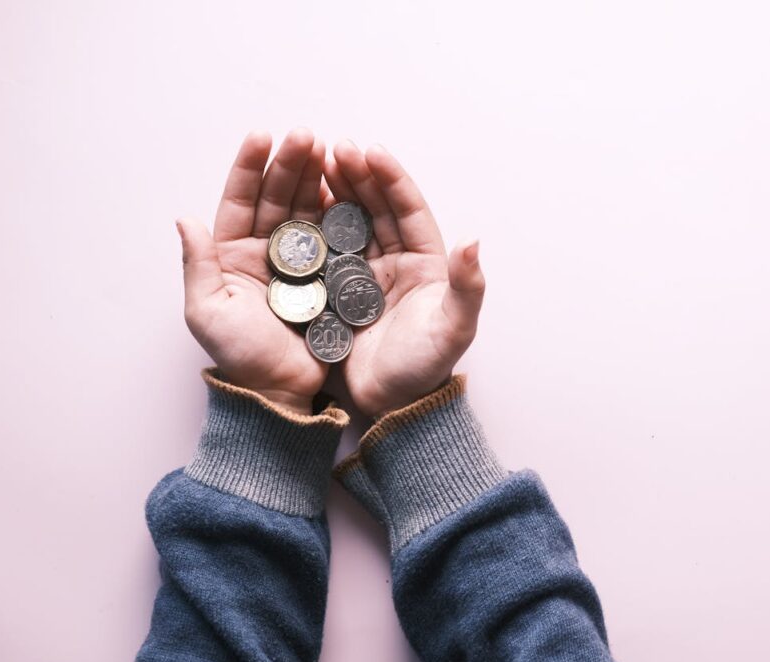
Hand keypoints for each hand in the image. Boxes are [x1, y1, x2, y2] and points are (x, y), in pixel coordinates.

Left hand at [178, 129, 328, 414]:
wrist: (282, 393)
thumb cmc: (241, 357)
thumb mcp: (208, 312)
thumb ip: (197, 265)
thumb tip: (184, 218)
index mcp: (231, 256)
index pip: (239, 201)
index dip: (249, 167)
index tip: (262, 136)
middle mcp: (265, 253)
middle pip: (276, 198)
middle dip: (290, 164)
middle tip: (307, 136)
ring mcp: (299, 264)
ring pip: (306, 211)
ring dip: (315, 180)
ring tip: (329, 152)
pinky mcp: (328, 277)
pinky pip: (334, 237)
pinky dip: (339, 211)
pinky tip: (346, 189)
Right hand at [324, 141, 485, 415]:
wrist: (392, 406)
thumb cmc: (427, 369)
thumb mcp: (453, 330)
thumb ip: (467, 287)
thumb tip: (473, 240)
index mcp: (427, 264)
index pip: (410, 210)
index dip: (392, 179)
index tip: (370, 151)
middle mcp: (398, 262)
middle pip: (378, 208)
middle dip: (358, 176)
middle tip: (333, 147)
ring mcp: (367, 275)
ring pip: (350, 222)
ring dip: (335, 192)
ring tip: (312, 164)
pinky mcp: (339, 291)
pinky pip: (326, 249)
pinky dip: (314, 225)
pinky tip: (296, 205)